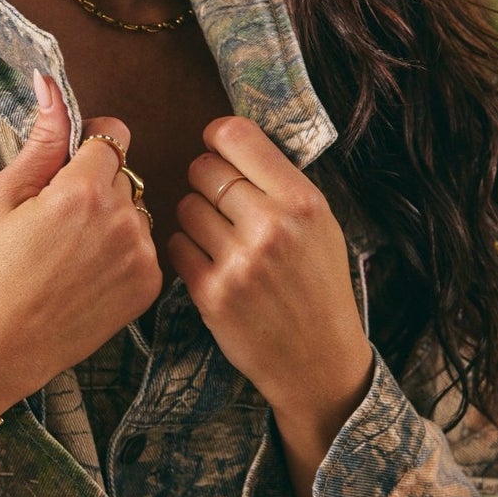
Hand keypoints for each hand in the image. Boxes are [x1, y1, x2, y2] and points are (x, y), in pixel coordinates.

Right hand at [0, 74, 160, 424]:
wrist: (3, 345)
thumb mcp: (4, 195)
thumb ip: (41, 138)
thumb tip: (51, 82)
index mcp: (83, 190)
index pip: (113, 135)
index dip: (87, 149)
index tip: (65, 173)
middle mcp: (123, 218)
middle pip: (124, 174)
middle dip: (97, 186)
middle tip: (59, 223)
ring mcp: (142, 254)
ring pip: (137, 210)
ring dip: (113, 220)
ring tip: (72, 253)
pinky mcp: (150, 285)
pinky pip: (146, 247)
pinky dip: (122, 253)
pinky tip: (88, 275)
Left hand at [169, 117, 372, 496]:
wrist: (318, 360)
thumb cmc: (319, 288)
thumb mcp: (322, 226)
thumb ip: (281, 185)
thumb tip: (231, 142)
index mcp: (303, 202)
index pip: (238, 136)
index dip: (218, 137)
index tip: (217, 147)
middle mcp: (272, 226)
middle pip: (205, 169)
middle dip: (204, 178)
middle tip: (216, 196)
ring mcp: (239, 261)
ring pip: (185, 206)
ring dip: (193, 215)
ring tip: (216, 233)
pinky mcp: (212, 293)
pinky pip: (176, 245)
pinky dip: (185, 248)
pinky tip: (207, 259)